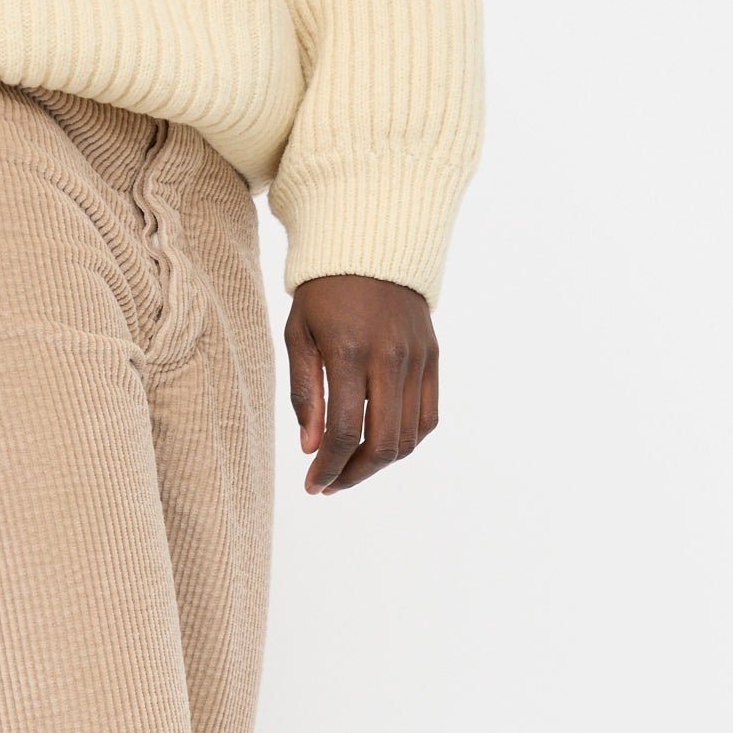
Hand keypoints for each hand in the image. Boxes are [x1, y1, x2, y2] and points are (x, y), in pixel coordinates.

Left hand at [284, 274, 437, 492]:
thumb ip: (304, 394)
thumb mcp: (299, 336)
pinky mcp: (433, 359)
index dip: (328, 467)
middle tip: (331, 483)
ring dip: (379, 464)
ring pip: (408, 438)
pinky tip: (381, 445)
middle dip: (353, 475)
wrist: (371, 248)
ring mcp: (418, 359)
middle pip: (381, 444)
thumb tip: (311, 448)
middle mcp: (389, 358)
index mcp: (349, 351)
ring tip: (351, 467)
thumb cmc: (323, 294)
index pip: (342, 431)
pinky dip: (407, 441)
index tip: (313, 485)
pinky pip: (428, 418)